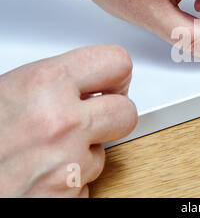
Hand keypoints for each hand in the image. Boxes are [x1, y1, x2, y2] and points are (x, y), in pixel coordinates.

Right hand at [0, 45, 137, 196]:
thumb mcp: (6, 91)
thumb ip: (49, 83)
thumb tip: (83, 78)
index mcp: (44, 83)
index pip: (116, 62)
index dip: (116, 75)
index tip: (110, 83)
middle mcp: (61, 122)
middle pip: (127, 112)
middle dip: (111, 116)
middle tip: (91, 119)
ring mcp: (67, 163)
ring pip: (105, 152)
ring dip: (84, 153)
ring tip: (48, 153)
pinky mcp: (68, 198)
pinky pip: (88, 185)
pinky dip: (72, 183)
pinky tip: (43, 177)